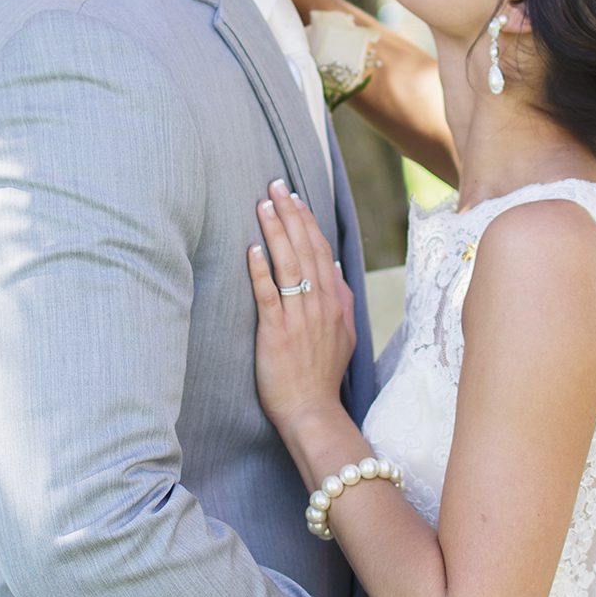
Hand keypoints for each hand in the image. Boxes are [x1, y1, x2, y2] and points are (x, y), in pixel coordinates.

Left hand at [249, 179, 356, 435]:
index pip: (320, 250)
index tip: (293, 197)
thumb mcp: (343, 334)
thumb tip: (332, 268)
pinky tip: (252, 248)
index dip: (306, 220)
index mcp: (335, 301)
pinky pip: (269, 294)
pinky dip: (261, 270)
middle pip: (304, 248)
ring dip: (275, 231)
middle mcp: (320, 303)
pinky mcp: (277, 332)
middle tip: (274, 186)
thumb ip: (340, 299)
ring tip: (262, 205)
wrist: (313, 411)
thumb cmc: (322, 375)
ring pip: (288, 264)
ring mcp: (299, 317)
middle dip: (289, 213)